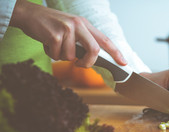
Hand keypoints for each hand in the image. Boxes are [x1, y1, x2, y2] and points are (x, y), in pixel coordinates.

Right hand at [10, 0, 126, 67]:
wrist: (29, 14)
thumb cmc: (51, 25)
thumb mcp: (71, 28)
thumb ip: (83, 41)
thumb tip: (92, 60)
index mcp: (85, 24)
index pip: (105, 40)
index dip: (116, 53)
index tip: (124, 63)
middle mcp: (78, 25)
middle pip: (94, 50)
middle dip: (88, 62)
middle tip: (80, 64)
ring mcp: (67, 29)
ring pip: (72, 56)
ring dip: (62, 56)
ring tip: (55, 45)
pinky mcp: (55, 35)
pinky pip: (58, 55)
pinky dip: (52, 54)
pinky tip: (48, 43)